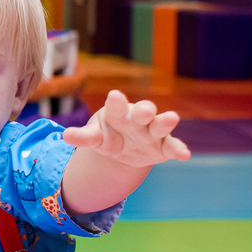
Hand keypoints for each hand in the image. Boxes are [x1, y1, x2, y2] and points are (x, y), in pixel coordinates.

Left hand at [62, 90, 190, 167]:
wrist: (123, 147)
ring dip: (166, 122)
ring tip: (172, 118)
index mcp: (118, 113)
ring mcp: (153, 132)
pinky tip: (185, 154)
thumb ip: (83, 137)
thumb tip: (65, 136)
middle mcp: (138, 119)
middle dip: (144, 110)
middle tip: (144, 109)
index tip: (115, 96)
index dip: (116, 102)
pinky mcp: (163, 147)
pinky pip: (172, 147)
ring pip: (161, 125)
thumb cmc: (107, 134)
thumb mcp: (94, 136)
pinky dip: (179, 149)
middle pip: (143, 111)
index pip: (116, 106)